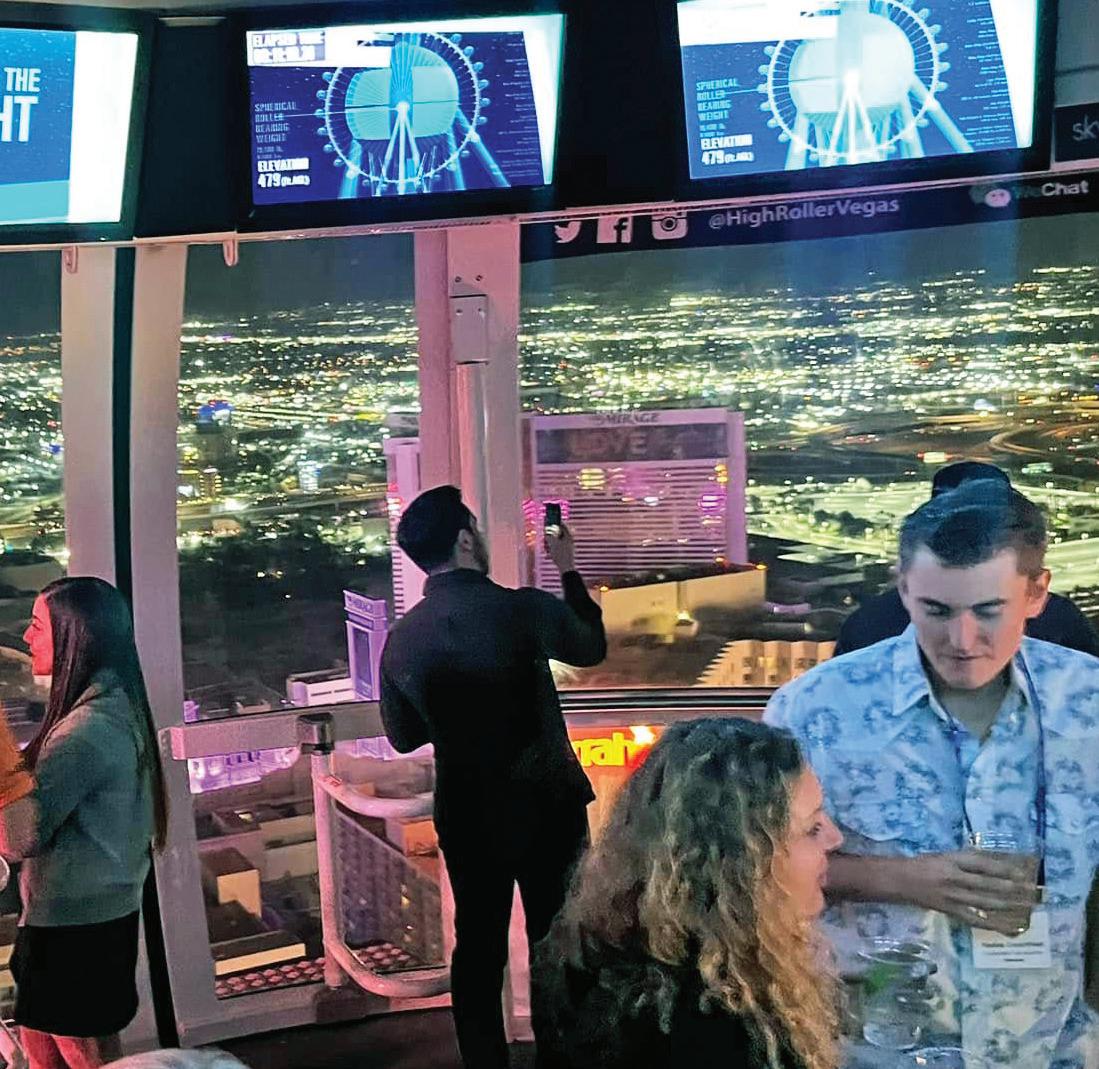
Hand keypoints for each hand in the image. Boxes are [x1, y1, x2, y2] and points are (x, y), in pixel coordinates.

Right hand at [544, 523, 575, 573]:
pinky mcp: (566, 553)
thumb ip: (549, 535)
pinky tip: (548, 555)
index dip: (555, 521)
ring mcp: (569, 547)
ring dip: (551, 544)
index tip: (550, 518)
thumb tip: (546, 531)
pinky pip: (558, 549)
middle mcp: (570, 541)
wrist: (566, 568)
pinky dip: (553, 550)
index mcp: (569, 536)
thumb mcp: (552, 543)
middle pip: (559, 534)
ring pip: (558, 542)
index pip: (562, 525)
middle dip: (551, 535)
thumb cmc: (560, 555)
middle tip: (546, 536)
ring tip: (547, 549)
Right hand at [907, 851, 1040, 935]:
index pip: (981, 863)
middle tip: (1031, 890)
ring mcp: (952, 897)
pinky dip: (992, 923)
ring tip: (1025, 906)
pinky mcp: (951, 911)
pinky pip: (975, 919)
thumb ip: (965, 860)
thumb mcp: (943, 856)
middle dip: (1010, 888)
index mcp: (951, 860)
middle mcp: (953, 878)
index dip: (1002, 868)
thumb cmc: (923, 864)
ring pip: (984, 902)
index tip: (1020, 871)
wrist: (900, 881)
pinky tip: (1008, 927)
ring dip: (1006, 904)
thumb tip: (994, 864)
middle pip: (987, 884)